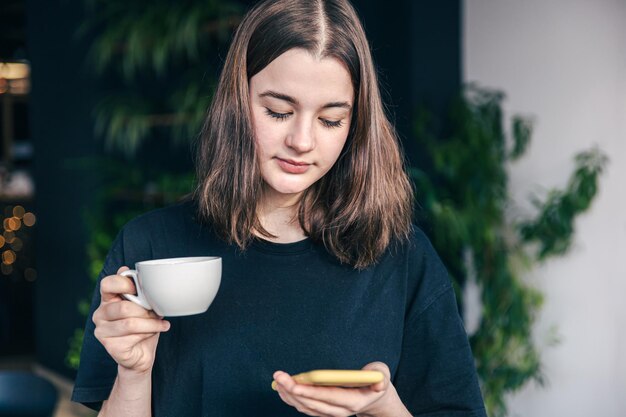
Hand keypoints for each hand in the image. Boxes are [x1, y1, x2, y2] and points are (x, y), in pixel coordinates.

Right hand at [92, 266, 170, 374]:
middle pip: (124, 307)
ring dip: (151, 322)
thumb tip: (128, 269)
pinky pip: (133, 335)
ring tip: (160, 323)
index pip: (107, 284)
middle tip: (157, 312)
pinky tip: (157, 331)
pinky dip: (150, 331)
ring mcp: (101, 330)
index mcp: (107, 300)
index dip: (124, 283)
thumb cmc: (143, 326)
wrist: (141, 354)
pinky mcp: (109, 345)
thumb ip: (137, 290)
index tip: (139, 289)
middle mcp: (100, 314)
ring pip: (130, 322)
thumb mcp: (143, 305)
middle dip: (145, 310)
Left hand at [273, 362, 410, 416]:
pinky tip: (282, 388)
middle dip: (293, 390)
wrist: (375, 398)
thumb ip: (380, 376)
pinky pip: (305, 408)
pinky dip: (292, 399)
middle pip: (313, 403)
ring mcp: (331, 413)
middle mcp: (340, 411)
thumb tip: (377, 379)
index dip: (310, 391)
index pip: (328, 397)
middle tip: (279, 376)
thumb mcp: (383, 375)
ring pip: (306, 407)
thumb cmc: (376, 381)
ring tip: (278, 380)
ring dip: (290, 395)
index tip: (294, 384)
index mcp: (354, 401)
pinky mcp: (324, 411)